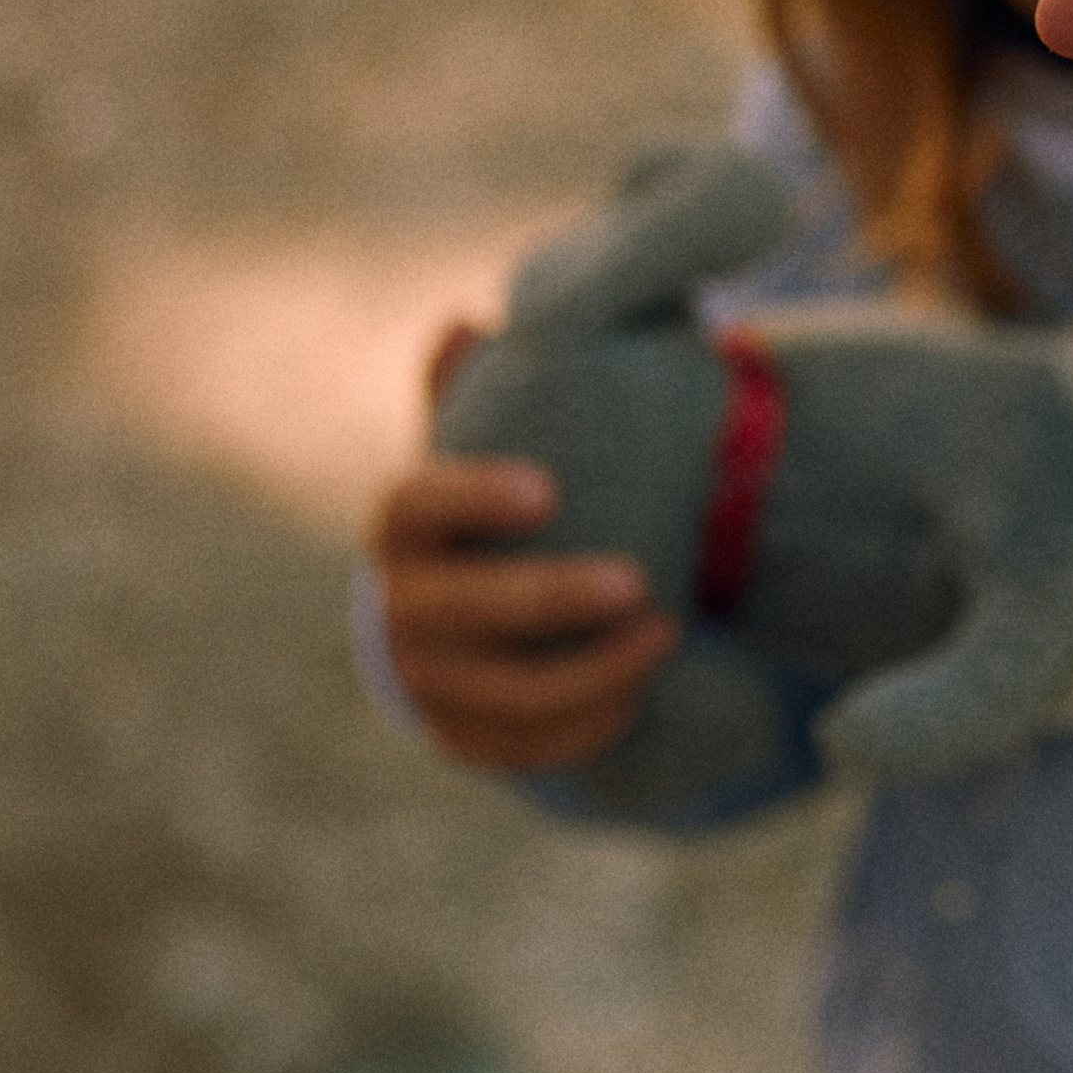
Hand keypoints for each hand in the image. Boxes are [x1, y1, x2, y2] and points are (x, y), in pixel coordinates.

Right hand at [371, 332, 679, 770]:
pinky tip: (646, 688)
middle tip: (635, 579)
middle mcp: (402, 608)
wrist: (476, 606)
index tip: (547, 486)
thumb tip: (461, 324)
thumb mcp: (492, 441)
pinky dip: (588, 725)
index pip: (414, 507)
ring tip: (670, 631)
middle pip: (462, 613)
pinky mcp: (465, 738)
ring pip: (503, 693)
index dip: (471, 498)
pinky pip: (525, 749)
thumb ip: (488, 388)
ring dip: (590, 670)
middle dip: (547, 599)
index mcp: (404, 528)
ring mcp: (430, 681)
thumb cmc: (498, 505)